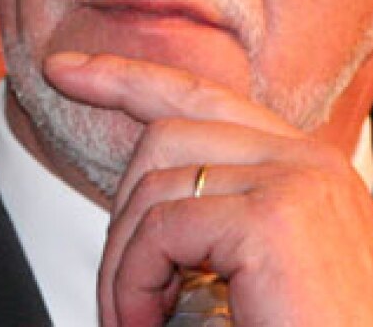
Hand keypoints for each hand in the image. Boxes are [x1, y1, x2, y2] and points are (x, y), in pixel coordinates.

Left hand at [44, 52, 372, 326]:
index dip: (127, 77)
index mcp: (309, 166)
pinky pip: (162, 229)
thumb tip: (140, 198)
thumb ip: (218, 220)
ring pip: (156, 182)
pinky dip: (134, 281)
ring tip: (134, 322)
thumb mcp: (260, 271)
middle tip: (123, 300)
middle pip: (166, 133)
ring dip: (123, 263)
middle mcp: (308, 159)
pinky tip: (146, 323)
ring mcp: (295, 181)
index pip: (203, 97)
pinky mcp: (274, 220)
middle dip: (120, 213)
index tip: (63, 71)